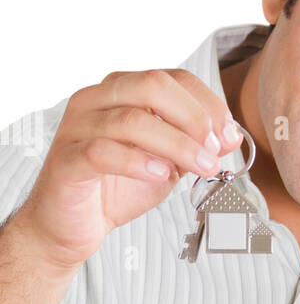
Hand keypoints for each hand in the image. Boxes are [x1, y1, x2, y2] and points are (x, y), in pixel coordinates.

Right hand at [14, 68, 243, 271]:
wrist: (71, 226)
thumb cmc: (117, 188)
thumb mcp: (167, 163)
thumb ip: (194, 146)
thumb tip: (230, 137)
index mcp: (122, 91)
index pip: (173, 78)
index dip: (207, 104)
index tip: (228, 135)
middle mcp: (96, 99)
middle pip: (152, 85)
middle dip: (193, 117)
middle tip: (215, 149)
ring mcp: (77, 127)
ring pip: (132, 120)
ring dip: (177, 145)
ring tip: (202, 168)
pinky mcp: (66, 160)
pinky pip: (102, 151)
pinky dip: (138, 162)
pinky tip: (161, 175)